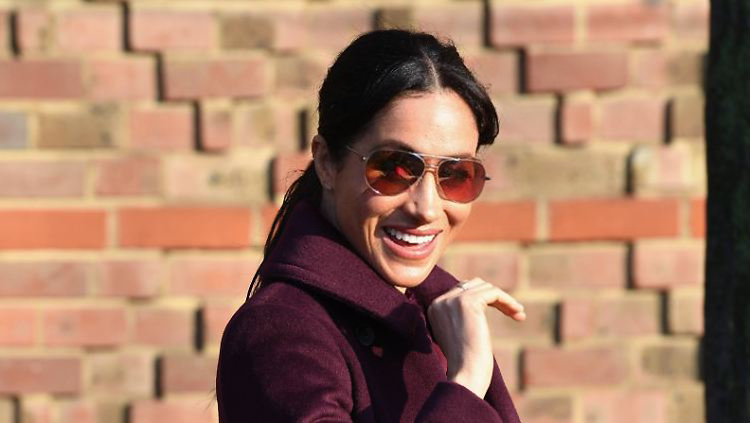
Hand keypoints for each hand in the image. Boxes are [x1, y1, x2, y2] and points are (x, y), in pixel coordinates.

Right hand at [426, 277, 524, 397]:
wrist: (466, 374)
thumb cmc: (466, 362)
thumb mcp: (458, 333)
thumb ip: (462, 314)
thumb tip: (482, 298)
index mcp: (435, 307)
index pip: (461, 290)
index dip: (484, 299)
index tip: (503, 312)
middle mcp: (441, 301)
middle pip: (473, 285)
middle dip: (494, 297)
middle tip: (512, 313)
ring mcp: (453, 300)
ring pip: (485, 287)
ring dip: (504, 299)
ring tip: (518, 314)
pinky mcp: (468, 302)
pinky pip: (493, 293)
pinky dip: (508, 300)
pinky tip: (518, 312)